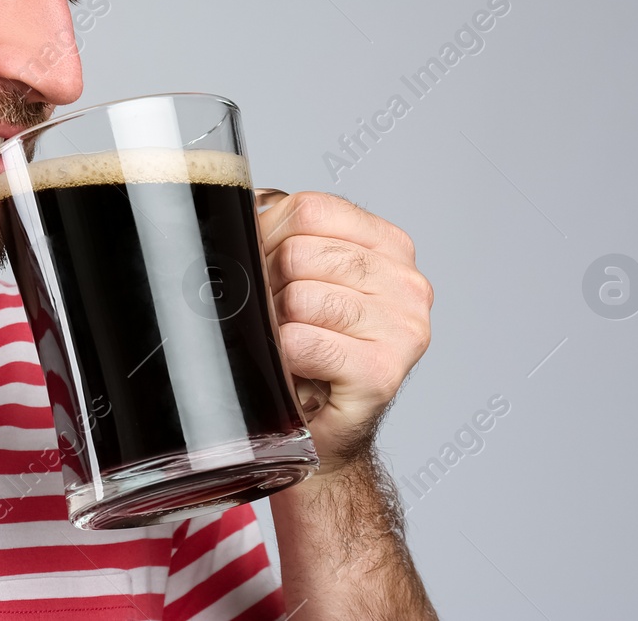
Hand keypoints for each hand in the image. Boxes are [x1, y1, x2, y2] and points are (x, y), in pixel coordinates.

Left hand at [254, 189, 431, 475]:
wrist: (322, 427)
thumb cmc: (308, 346)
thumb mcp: (302, 276)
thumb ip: (282, 235)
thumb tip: (230, 210)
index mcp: (390, 247)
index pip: (309, 209)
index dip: (269, 236)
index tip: (266, 266)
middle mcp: (407, 284)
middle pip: (298, 252)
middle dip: (269, 284)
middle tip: (278, 316)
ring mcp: (403, 329)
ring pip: (299, 297)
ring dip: (276, 324)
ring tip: (291, 343)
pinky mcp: (383, 373)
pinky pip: (302, 342)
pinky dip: (285, 356)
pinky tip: (296, 367)